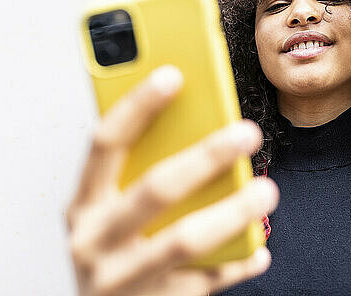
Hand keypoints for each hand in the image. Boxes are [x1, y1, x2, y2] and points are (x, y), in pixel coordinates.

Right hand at [66, 65, 278, 295]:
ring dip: (233, 210)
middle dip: (206, 156)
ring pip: (186, 238)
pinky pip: (209, 280)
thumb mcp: (107, 210)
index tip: (174, 75)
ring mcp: (126, 277)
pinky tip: (258, 247)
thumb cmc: (109, 251)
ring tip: (266, 190)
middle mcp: (98, 240)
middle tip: (246, 133)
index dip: (138, 106)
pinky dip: (239, 260)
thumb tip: (197, 125)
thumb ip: (137, 172)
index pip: (106, 144)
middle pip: (156, 188)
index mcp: (84, 204)